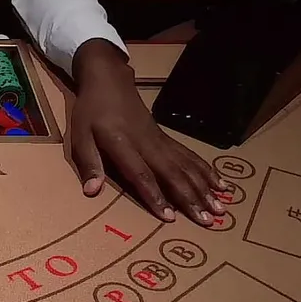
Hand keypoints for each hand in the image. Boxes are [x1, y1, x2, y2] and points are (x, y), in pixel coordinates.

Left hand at [69, 40, 227, 224]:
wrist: (109, 81)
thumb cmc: (91, 112)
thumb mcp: (79, 136)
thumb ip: (89, 163)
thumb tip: (91, 191)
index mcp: (123, 144)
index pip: (141, 174)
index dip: (155, 195)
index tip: (170, 216)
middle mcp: (147, 143)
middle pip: (172, 173)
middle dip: (191, 197)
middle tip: (208, 220)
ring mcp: (160, 140)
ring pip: (186, 166)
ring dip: (204, 188)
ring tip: (220, 208)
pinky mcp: (167, 138)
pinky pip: (189, 156)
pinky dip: (206, 171)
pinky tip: (220, 184)